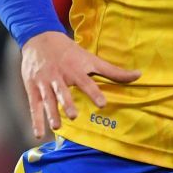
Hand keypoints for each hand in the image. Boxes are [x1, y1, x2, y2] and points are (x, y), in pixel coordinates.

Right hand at [19, 31, 140, 140]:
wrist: (39, 38)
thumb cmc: (70, 51)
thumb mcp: (91, 59)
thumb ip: (113, 71)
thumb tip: (139, 75)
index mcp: (75, 70)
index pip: (86, 82)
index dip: (94, 92)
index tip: (102, 104)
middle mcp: (60, 77)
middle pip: (64, 91)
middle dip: (68, 103)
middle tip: (74, 115)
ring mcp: (45, 83)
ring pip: (48, 100)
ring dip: (51, 113)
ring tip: (57, 127)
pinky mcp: (33, 88)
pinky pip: (34, 106)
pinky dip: (36, 120)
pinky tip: (38, 134)